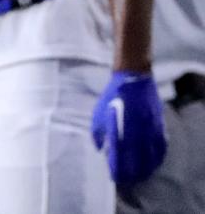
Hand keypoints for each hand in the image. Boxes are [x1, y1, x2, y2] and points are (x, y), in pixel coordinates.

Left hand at [91, 71, 165, 185]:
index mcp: (119, 127)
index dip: (118, 168)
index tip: (115, 176)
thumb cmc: (112, 96)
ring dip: (147, 167)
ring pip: (150, 155)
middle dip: (132, 172)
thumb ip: (98, 131)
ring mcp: (149, 129)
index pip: (119, 155)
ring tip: (142, 175)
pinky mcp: (159, 125)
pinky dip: (158, 156)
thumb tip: (100, 149)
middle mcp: (135, 131)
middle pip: (136, 159)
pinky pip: (161, 146)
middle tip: (129, 179)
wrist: (133, 78)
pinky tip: (154, 162)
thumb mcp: (99, 112)